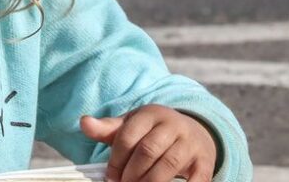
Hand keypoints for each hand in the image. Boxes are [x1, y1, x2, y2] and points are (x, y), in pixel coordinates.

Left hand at [81, 106, 216, 181]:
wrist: (193, 132)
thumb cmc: (152, 132)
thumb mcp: (131, 125)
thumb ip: (107, 128)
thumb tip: (83, 122)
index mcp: (151, 114)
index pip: (128, 136)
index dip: (116, 159)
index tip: (110, 176)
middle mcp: (173, 126)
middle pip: (147, 151)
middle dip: (131, 172)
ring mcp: (191, 143)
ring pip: (168, 164)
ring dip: (149, 181)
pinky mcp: (204, 162)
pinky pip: (196, 178)